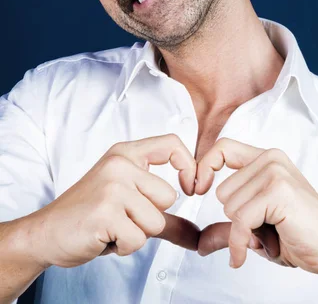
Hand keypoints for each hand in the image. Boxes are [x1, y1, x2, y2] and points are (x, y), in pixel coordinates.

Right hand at [28, 134, 198, 267]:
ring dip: (136, 234)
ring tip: (112, 226)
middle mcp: (119, 164)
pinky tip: (104, 236)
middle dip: (149, 217)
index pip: (171, 143)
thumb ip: (168, 218)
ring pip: (156, 221)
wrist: (46, 232)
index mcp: (125, 154)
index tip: (188, 188)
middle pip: (169, 196)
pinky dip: (123, 246)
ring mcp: (112, 186)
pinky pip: (138, 240)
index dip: (188, 165)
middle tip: (121, 216)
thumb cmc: (88, 215)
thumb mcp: (129, 204)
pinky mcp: (105, 211)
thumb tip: (198, 235)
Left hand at [195, 138, 317, 275]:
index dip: (205, 167)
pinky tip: (256, 252)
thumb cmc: (299, 237)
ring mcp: (276, 172)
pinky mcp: (279, 191)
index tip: (198, 190)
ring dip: (244, 230)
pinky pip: (240, 220)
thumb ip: (228, 227)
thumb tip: (200, 243)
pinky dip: (241, 243)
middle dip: (237, 218)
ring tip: (273, 233)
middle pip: (222, 189)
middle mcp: (271, 159)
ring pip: (229, 206)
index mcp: (267, 159)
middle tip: (266, 228)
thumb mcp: (257, 228)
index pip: (222, 148)